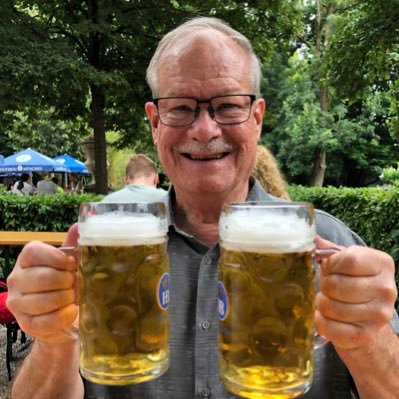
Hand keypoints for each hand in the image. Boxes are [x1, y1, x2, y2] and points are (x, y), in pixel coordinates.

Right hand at [7, 224, 78, 342]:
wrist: (65, 310)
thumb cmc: (67, 280)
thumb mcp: (71, 261)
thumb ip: (73, 244)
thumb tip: (77, 226)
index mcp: (27, 258)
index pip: (34, 252)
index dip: (57, 258)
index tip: (72, 263)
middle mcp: (16, 278)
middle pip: (42, 278)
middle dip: (66, 281)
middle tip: (75, 282)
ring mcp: (17, 302)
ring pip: (43, 301)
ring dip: (65, 299)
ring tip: (74, 297)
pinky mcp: (24, 323)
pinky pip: (45, 321)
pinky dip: (63, 317)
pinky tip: (71, 311)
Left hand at [315, 236, 396, 349]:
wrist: (368, 317)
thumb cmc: (352, 282)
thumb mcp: (346, 261)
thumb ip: (330, 250)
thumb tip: (314, 240)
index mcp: (382, 264)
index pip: (348, 260)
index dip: (330, 264)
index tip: (328, 268)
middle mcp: (386, 289)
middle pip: (335, 284)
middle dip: (324, 284)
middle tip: (327, 286)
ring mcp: (378, 315)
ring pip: (330, 306)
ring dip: (321, 303)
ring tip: (328, 300)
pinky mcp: (366, 335)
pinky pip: (329, 327)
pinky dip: (320, 321)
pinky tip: (325, 316)